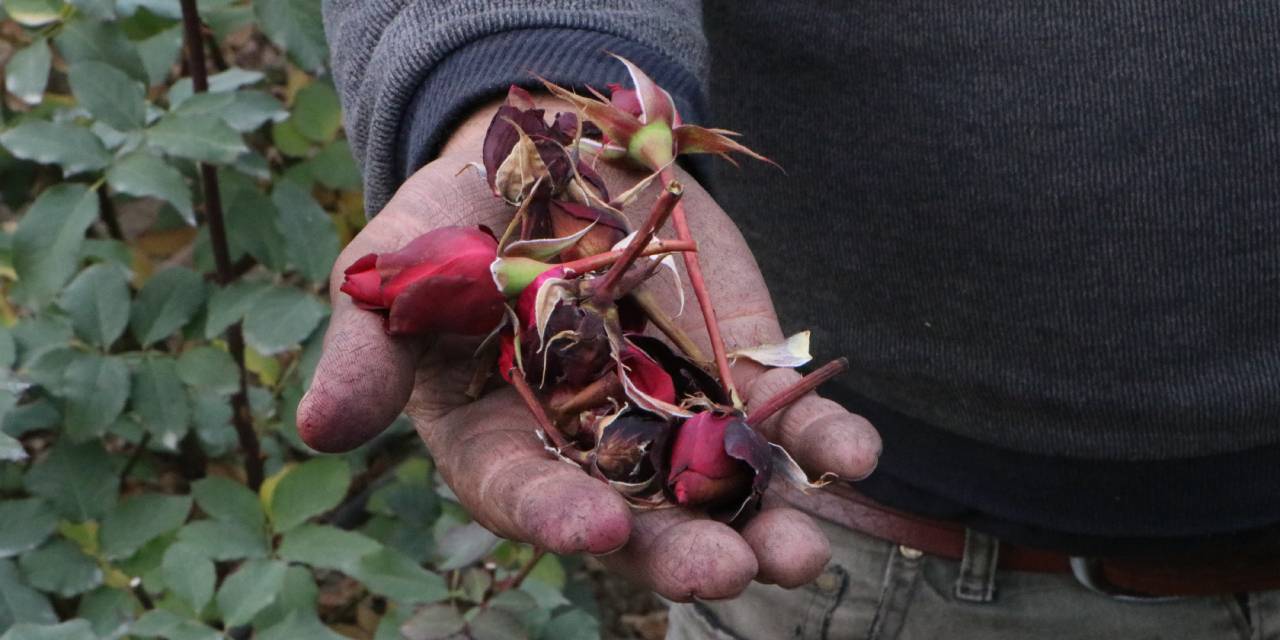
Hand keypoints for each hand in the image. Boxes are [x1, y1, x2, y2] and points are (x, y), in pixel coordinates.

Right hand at [296, 98, 881, 599]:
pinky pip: (782, 414)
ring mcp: (670, 412)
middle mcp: (587, 442)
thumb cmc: (460, 213)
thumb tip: (317, 428)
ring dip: (765, 522)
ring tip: (804, 555)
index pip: (521, 488)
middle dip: (678, 550)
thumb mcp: (403, 263)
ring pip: (717, 487)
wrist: (554, 151)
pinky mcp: (734, 369)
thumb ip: (371, 344)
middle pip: (634, 514)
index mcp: (497, 433)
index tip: (596, 526)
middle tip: (725, 575)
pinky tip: (851, 454)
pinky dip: (819, 436)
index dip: (555, 512)